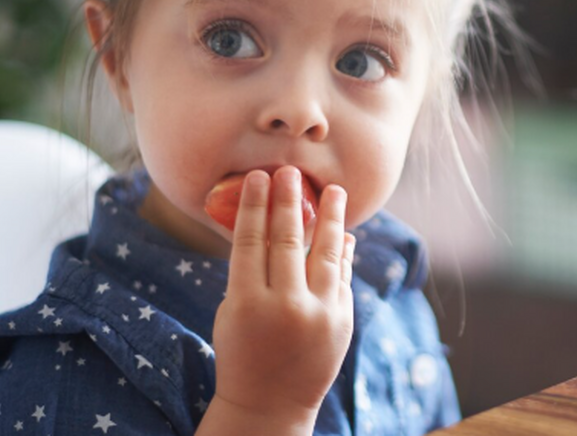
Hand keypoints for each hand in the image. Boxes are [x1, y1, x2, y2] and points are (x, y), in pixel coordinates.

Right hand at [208, 166, 355, 426]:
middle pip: (287, 241)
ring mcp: (318, 315)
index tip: (259, 177)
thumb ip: (250, 273)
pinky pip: (342, 277)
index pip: (250, 242)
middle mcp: (284, 307)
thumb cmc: (242, 352)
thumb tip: (272, 226)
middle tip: (291, 172)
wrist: (270, 405)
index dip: (255, 206)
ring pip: (326, 254)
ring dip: (331, 218)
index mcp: (246, 304)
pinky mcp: (342, 322)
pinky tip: (343, 233)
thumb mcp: (232, 313)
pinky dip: (343, 253)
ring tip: (334, 191)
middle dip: (289, 202)